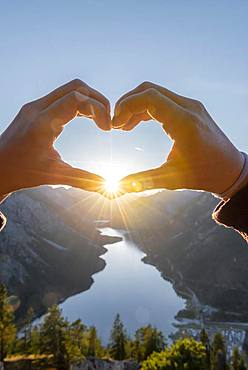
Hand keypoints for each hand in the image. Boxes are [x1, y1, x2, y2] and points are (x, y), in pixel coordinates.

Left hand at [0, 79, 109, 196]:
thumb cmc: (22, 172)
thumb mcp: (54, 175)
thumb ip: (83, 179)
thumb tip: (105, 186)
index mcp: (42, 123)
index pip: (77, 99)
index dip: (98, 109)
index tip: (107, 129)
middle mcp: (37, 109)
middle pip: (76, 88)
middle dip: (98, 100)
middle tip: (108, 121)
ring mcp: (35, 106)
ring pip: (69, 89)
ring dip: (89, 100)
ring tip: (100, 120)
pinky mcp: (35, 109)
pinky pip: (62, 97)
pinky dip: (79, 103)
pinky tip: (87, 119)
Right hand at [113, 82, 243, 194]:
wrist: (230, 170)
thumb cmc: (204, 175)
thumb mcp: (171, 179)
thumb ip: (143, 181)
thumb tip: (119, 185)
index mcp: (185, 123)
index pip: (149, 98)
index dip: (127, 106)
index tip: (116, 125)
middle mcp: (189, 108)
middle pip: (149, 90)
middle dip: (127, 103)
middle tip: (116, 124)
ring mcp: (191, 106)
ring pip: (155, 93)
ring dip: (136, 105)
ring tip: (123, 126)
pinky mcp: (190, 109)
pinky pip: (163, 100)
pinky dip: (147, 108)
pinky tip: (136, 124)